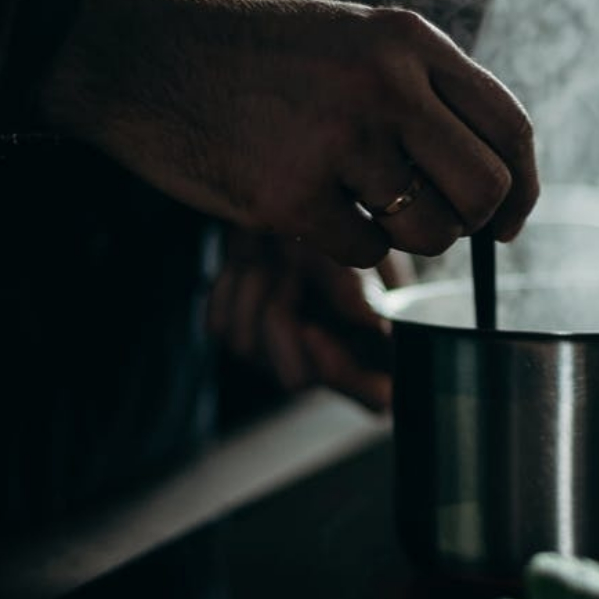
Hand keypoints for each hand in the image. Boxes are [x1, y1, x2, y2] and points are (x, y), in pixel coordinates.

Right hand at [43, 0, 538, 267]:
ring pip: (431, 232)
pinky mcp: (289, 197)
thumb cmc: (259, 59)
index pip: (510, 127)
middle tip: (438, 222)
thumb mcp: (357, 42)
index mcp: (409, 41)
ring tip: (362, 203)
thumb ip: (428, 92)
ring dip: (407, 236)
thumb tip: (499, 175)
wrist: (143, 56)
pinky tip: (311, 207)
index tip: (510, 222)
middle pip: (486, 190)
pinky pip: (365, 255)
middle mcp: (384, 85)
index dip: (524, 188)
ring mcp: (336, 141)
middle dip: (472, 223)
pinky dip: (347, 246)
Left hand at [207, 229, 410, 410]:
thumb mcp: (360, 252)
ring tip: (275, 251)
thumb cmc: (341, 226)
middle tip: (291, 267)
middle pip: (296, 378)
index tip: (316, 331)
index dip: (344, 376)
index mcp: (377, 349)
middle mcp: (329, 360)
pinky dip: (231, 284)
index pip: (376, 397)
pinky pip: (221, 326)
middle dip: (283, 318)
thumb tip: (377, 327)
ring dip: (255, 287)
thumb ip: (362, 293)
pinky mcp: (242, 335)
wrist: (292, 201)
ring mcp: (280, 353)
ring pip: (248, 349)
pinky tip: (251, 259)